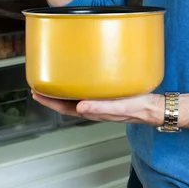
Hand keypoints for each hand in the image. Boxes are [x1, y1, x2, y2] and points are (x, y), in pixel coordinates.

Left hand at [32, 91, 163, 125]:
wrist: (152, 107)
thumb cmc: (138, 108)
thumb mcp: (118, 107)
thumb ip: (100, 107)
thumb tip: (80, 107)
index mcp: (92, 110)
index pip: (64, 107)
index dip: (49, 101)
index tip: (36, 92)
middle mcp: (93, 106)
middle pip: (66, 101)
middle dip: (51, 94)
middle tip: (39, 84)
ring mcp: (99, 100)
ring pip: (75, 96)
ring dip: (63, 89)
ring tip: (54, 80)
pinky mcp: (106, 93)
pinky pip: (87, 89)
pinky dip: (78, 84)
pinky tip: (81, 76)